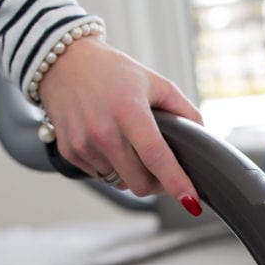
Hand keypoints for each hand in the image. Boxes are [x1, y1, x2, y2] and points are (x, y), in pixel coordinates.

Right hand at [38, 36, 203, 212]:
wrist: (62, 61)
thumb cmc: (113, 72)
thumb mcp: (156, 82)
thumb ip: (185, 111)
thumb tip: (203, 141)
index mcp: (129, 111)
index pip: (156, 156)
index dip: (176, 183)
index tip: (191, 202)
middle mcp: (103, 130)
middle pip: (140, 184)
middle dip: (157, 184)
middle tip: (163, 170)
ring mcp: (83, 143)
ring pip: (121, 183)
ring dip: (132, 174)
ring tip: (129, 144)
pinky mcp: (69, 151)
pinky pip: (101, 176)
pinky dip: (111, 167)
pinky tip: (108, 141)